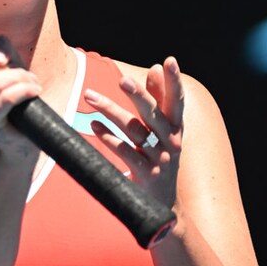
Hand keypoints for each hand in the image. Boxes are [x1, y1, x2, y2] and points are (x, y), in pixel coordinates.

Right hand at [0, 37, 41, 159]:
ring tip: (29, 81)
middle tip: (18, 70)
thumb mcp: (7, 63)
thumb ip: (1, 49)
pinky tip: (33, 90)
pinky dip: (24, 89)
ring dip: (18, 77)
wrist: (22, 131)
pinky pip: (6, 98)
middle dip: (1, 65)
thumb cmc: (10, 92)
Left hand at [84, 56, 184, 206]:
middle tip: (121, 79)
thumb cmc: (159, 158)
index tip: (169, 60)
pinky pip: (124, 152)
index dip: (174, 80)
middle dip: (138, 94)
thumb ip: (159, 100)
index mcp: (176, 127)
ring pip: (133, 130)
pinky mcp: (146, 174)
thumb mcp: (164, 131)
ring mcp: (159, 159)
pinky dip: (108, 137)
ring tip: (89, 96)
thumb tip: (154, 68)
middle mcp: (171, 141)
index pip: (177, 100)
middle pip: (153, 113)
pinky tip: (93, 125)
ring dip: (110, 111)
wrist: (164, 205)